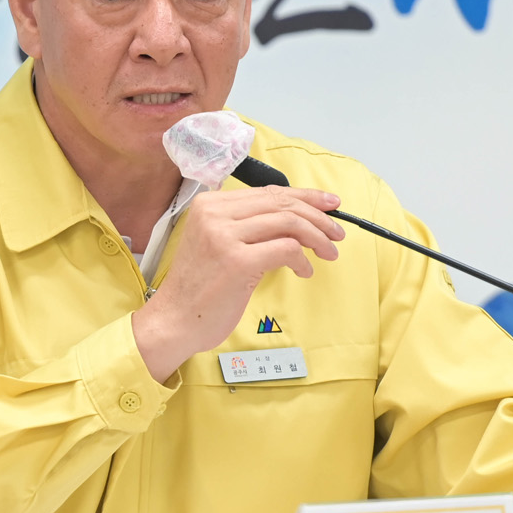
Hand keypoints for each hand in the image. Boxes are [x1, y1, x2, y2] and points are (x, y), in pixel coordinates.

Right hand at [131, 186, 343, 382]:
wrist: (174, 320)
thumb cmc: (200, 288)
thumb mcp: (218, 244)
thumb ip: (248, 227)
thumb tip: (296, 220)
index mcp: (210, 204)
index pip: (268, 193)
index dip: (304, 196)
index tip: (329, 204)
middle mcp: (215, 214)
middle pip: (282, 203)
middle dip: (318, 216)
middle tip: (337, 232)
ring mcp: (225, 236)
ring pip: (289, 222)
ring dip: (317, 237)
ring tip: (329, 252)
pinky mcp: (237, 261)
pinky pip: (286, 249)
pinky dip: (303, 260)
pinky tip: (305, 271)